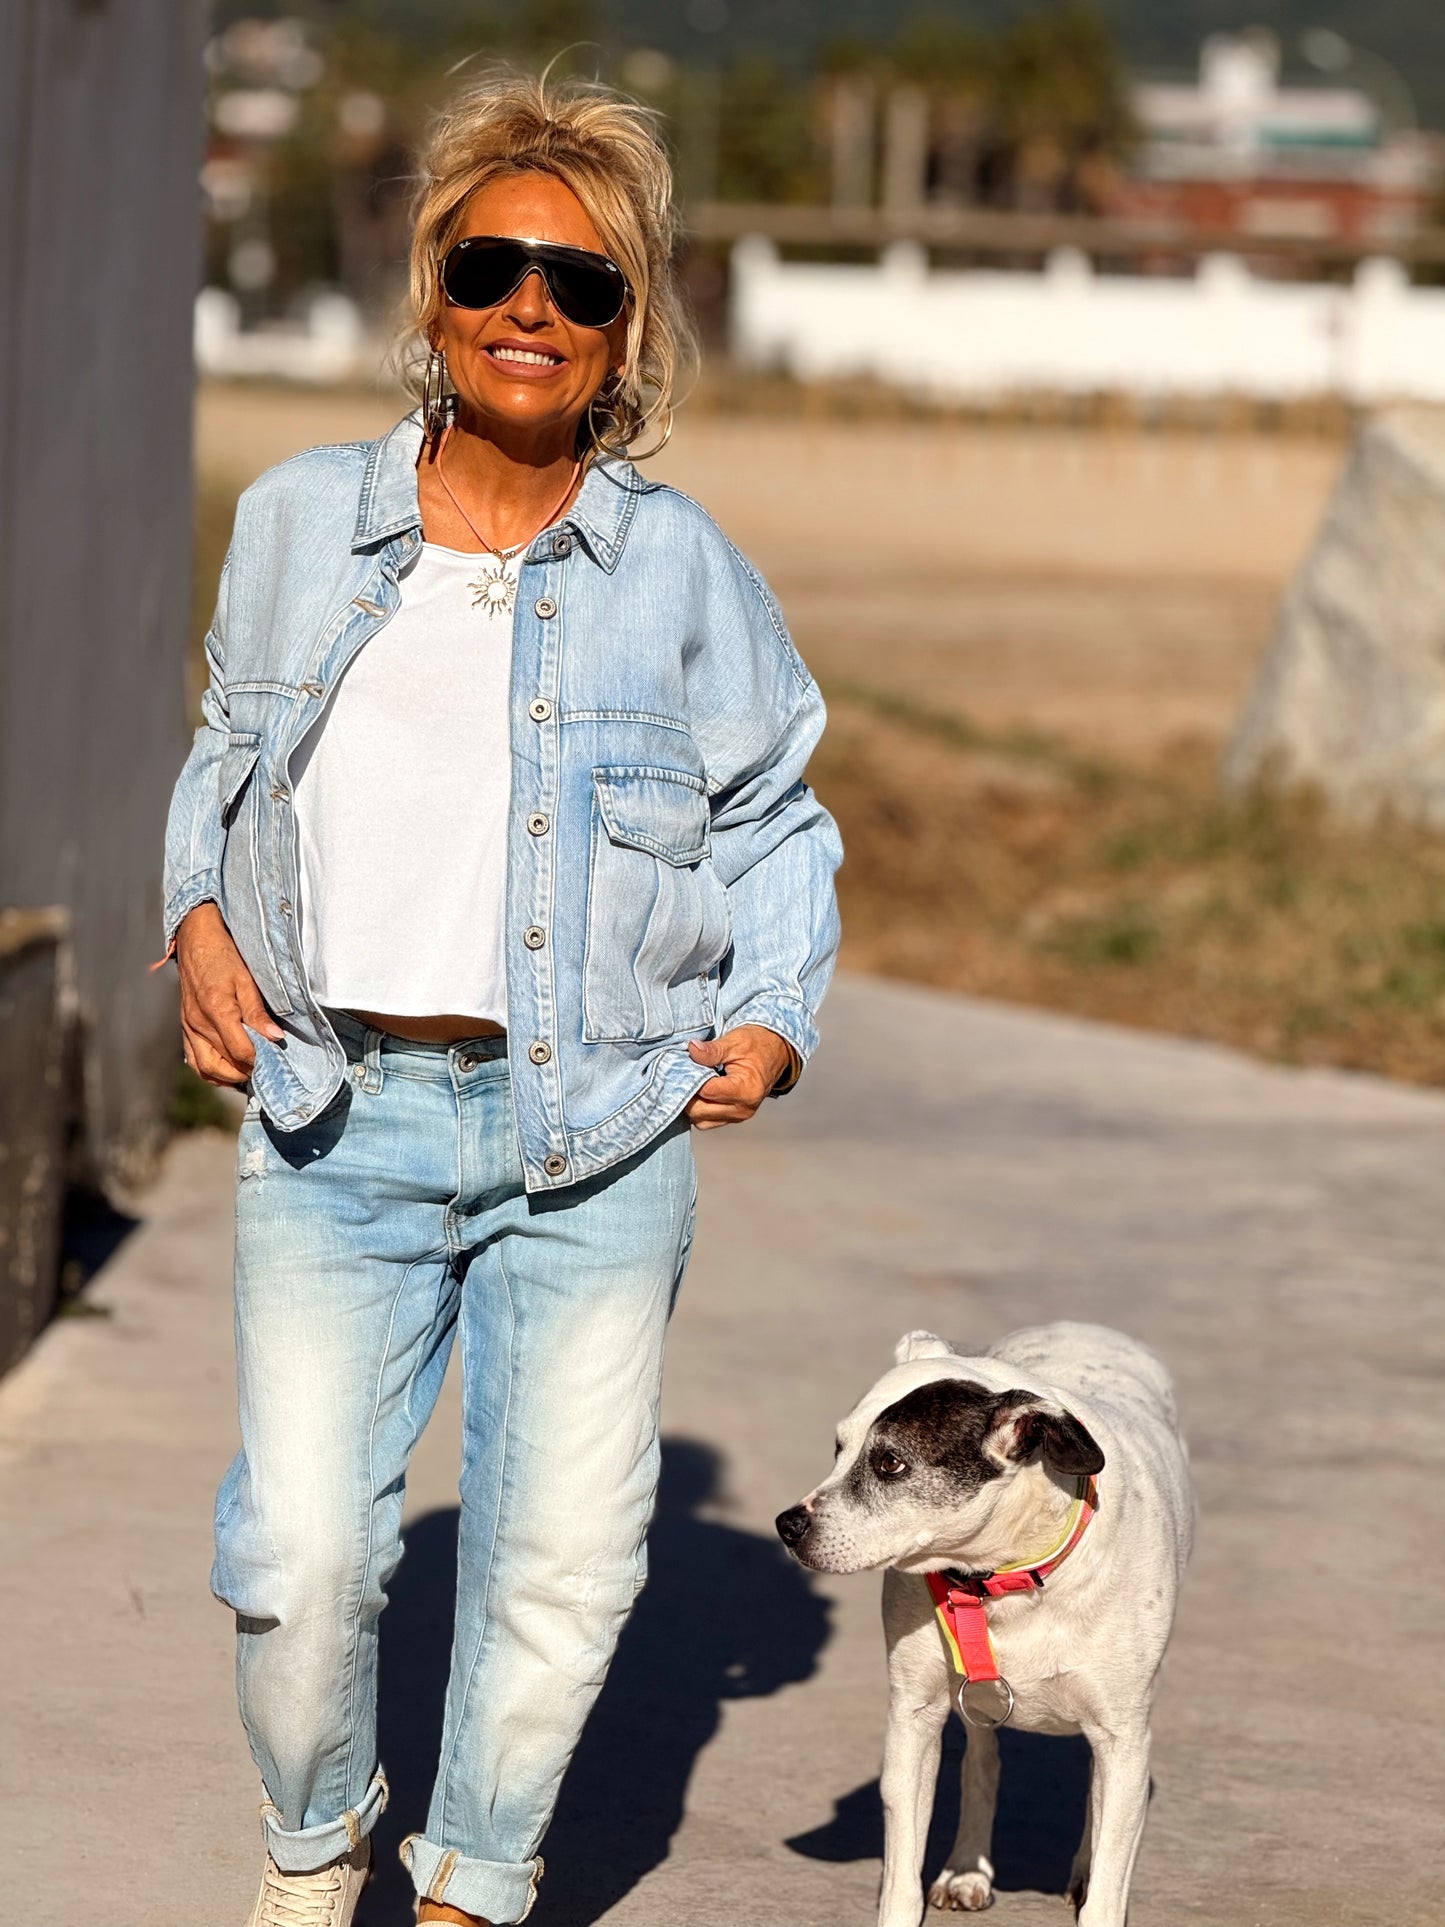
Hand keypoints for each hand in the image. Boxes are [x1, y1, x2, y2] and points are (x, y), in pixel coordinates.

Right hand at [175, 902, 283, 1086]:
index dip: (259, 1060)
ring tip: (248, 1074)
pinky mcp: (185, 1028)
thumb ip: (259, 1012)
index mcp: (217, 1010)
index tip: (275, 1059)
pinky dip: (210, 1072)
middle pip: (223, 1064)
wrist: (196, 942)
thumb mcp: (247, 980)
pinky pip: (194, 1060)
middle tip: (265, 1071)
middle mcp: (199, 1023)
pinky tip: (227, 1071)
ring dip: (228, 1077)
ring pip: (205, 1068)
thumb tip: (276, 1038)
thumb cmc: (225, 957)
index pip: (240, 1051)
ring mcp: (188, 1028)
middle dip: (246, 1073)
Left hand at [685, 1025, 793, 1131]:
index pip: (706, 1091)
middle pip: (700, 1111)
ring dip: (692, 1103)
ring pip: (701, 1120)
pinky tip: (699, 1090)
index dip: (689, 1079)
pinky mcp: (733, 1118)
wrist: (775, 1052)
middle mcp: (743, 1108)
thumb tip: (692, 1050)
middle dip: (687, 1093)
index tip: (681, 1066)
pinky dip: (699, 1108)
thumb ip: (712, 1050)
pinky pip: (707, 1121)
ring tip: (692, 1081)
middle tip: (682, 1073)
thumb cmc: (757, 1044)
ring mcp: (739, 1116)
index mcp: (746, 1090)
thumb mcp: (735, 1041)